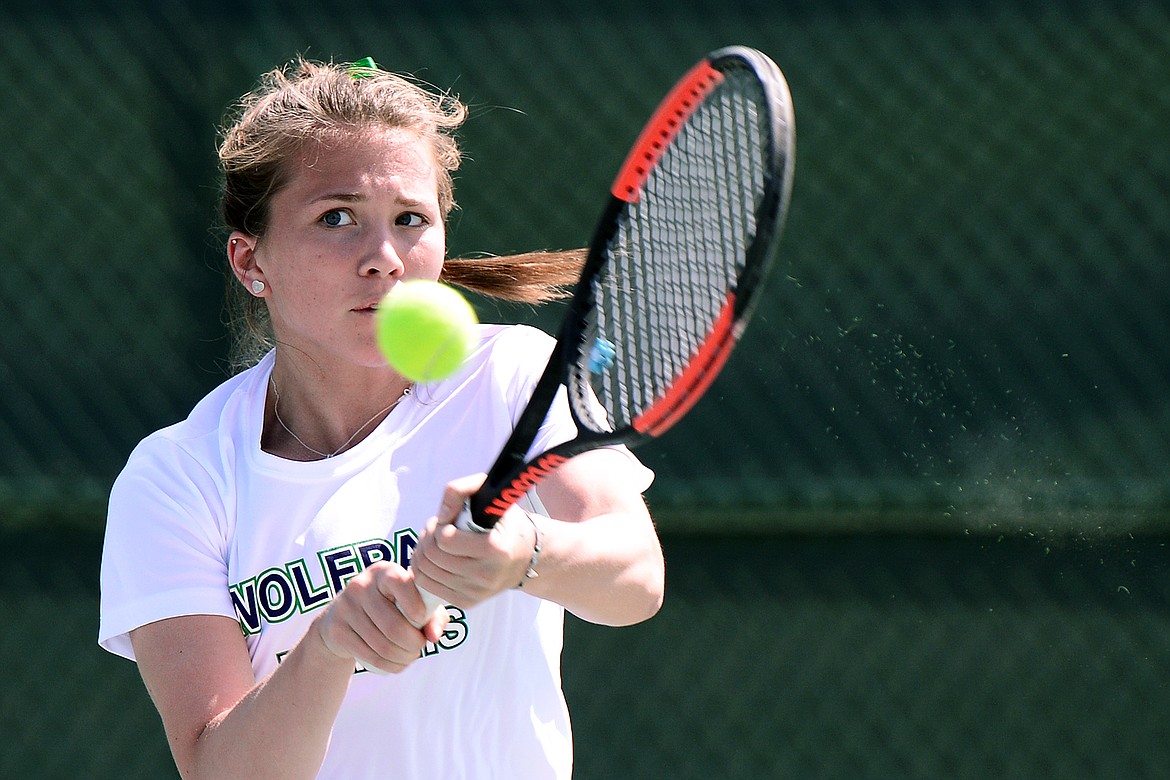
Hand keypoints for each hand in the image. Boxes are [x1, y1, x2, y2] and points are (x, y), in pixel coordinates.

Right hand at [312, 561, 447, 673]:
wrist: (342, 618)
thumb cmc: (390, 607)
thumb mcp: (413, 603)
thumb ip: (433, 616)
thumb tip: (434, 636)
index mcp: (384, 571)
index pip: (402, 584)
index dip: (418, 608)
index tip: (422, 619)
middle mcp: (362, 585)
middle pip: (393, 626)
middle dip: (413, 644)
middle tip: (419, 648)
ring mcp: (346, 607)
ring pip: (382, 645)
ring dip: (403, 658)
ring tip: (410, 656)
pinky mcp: (336, 630)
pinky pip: (369, 656)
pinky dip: (389, 665)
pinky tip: (397, 663)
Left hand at [411, 474, 538, 609]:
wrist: (524, 556)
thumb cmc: (503, 523)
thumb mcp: (489, 494)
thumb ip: (460, 490)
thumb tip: (441, 515)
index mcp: (495, 548)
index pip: (444, 539)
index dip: (439, 525)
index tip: (447, 520)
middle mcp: (486, 575)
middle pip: (432, 556)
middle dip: (428, 537)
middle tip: (436, 529)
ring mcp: (476, 592)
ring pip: (425, 572)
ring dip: (423, 552)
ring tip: (435, 543)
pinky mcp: (466, 602)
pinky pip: (427, 586)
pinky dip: (424, 570)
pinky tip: (437, 559)